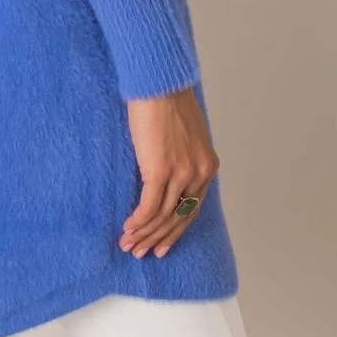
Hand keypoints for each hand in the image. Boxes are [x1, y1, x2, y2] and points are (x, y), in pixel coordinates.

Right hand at [118, 86, 218, 258]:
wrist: (159, 85)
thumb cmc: (168, 101)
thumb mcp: (187, 133)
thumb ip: (184, 157)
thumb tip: (170, 173)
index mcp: (207, 166)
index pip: (192, 209)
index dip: (175, 229)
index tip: (162, 244)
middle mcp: (198, 174)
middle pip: (178, 217)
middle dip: (158, 238)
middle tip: (143, 252)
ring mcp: (181, 174)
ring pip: (162, 215)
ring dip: (144, 234)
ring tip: (129, 244)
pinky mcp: (160, 171)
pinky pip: (148, 206)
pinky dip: (138, 222)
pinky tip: (128, 229)